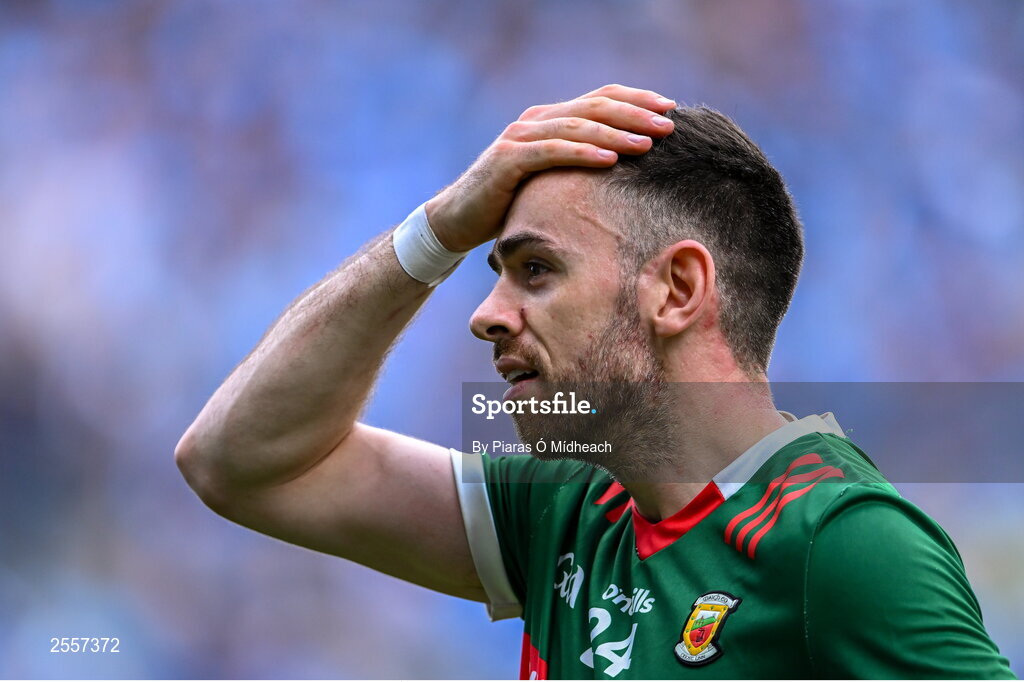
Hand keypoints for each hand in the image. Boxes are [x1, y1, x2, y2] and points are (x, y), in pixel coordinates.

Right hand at [424, 84, 676, 251]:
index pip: (601, 99)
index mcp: (551, 117)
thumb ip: (579, 164)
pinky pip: (552, 151)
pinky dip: (582, 152)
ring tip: (649, 143)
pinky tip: (609, 158)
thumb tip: (627, 168)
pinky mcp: (507, 159)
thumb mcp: (552, 179)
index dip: (637, 100)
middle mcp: (536, 119)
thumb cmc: (510, 202)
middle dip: (636, 115)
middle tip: (669, 125)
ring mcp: (520, 136)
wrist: (458, 218)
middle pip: (594, 107)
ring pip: (577, 126)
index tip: (671, 109)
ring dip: (616, 133)